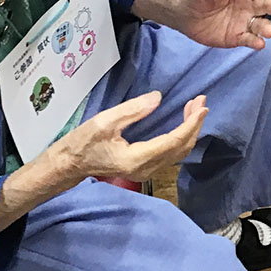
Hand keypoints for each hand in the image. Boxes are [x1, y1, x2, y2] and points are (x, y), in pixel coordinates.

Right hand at [45, 91, 207, 182]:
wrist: (69, 165)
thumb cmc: (82, 143)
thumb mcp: (104, 122)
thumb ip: (132, 110)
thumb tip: (158, 98)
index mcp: (137, 159)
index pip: (174, 142)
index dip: (191, 124)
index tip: (202, 106)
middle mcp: (146, 170)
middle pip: (181, 148)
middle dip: (194, 124)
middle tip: (201, 101)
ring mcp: (146, 172)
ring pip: (178, 152)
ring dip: (189, 130)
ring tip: (195, 107)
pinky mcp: (145, 168)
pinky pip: (171, 153)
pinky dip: (181, 136)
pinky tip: (182, 121)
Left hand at [175, 0, 270, 48]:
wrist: (184, 16)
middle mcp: (247, 5)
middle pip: (265, 5)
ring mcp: (243, 22)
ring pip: (260, 24)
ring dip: (267, 28)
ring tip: (269, 31)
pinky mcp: (237, 37)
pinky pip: (249, 39)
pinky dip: (255, 42)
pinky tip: (259, 43)